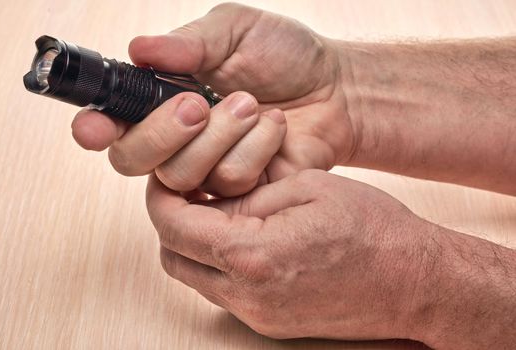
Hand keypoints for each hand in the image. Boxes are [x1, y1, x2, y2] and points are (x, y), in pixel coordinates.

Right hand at [72, 3, 354, 195]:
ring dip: (222, 134)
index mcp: (163, 98)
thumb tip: (139, 50)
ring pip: (182, 175)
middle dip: (162, 132)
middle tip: (198, 104)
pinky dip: (256, 149)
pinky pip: (230, 182)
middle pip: (132, 160)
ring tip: (254, 106)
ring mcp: (207, 170)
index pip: (112, 122)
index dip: (95, 127)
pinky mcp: (239, 194)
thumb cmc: (285, 56)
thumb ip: (188, 44)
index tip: (96, 127)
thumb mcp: (235, 32)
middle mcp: (177, 140)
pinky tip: (275, 131)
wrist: (336, 90)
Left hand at [145, 169, 431, 340]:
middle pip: (173, 259)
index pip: (174, 228)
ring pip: (195, 278)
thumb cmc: (373, 231)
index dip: (160, 198)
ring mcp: (258, 316)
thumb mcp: (306, 187)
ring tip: (220, 212)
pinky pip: (223, 291)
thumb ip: (248, 195)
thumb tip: (212, 200)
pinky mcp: (270, 323)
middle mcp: (248, 296)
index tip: (166, 180)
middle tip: (189, 194)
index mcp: (253, 256)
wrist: (415, 283)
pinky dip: (220, 263)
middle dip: (171, 222)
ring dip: (195, 244)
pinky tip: (244, 238)